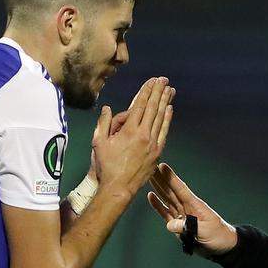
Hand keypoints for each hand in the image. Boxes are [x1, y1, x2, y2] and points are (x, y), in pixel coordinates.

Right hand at [91, 77, 174, 193]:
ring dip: (165, 102)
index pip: (140, 105)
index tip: (151, 81)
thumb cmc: (106, 166)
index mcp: (129, 130)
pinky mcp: (157, 153)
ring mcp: (152, 144)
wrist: (119, 187)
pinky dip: (167, 119)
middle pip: (153, 108)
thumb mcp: (98, 142)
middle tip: (164, 80)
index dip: (146, 91)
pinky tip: (170, 110)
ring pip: (161, 118)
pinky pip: (164, 132)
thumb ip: (103, 123)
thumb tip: (108, 108)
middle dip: (158, 92)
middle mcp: (143, 135)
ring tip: (170, 90)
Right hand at [147, 163, 237, 255]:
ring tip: (148, 177)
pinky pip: (166, 213)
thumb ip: (188, 227)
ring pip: (167, 199)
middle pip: (171, 191)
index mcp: (195, 205)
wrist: (222, 246)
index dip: (171, 178)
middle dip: (160, 179)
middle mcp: (187, 207)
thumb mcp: (205, 231)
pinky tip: (151, 196)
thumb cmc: (218, 235)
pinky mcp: (178, 225)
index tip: (162, 166)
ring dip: (158, 188)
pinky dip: (158, 205)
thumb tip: (170, 224)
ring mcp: (182, 215)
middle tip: (149, 167)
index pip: (180, 189)